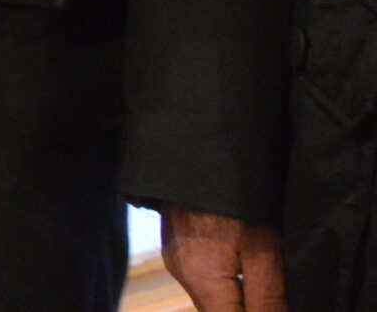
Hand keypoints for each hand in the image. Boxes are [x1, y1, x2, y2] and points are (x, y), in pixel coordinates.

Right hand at [162, 206, 286, 310]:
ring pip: (211, 297)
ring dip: (236, 297)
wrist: (197, 151)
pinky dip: (224, 280)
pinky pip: (203, 277)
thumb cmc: (235, 199)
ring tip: (260, 276)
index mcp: (202, 281)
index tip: (273, 303)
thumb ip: (268, 298)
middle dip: (247, 309)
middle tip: (272, 290)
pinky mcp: (176, 245)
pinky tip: (240, 263)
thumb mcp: (264, 251)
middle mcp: (182, 275)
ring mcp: (175, 259)